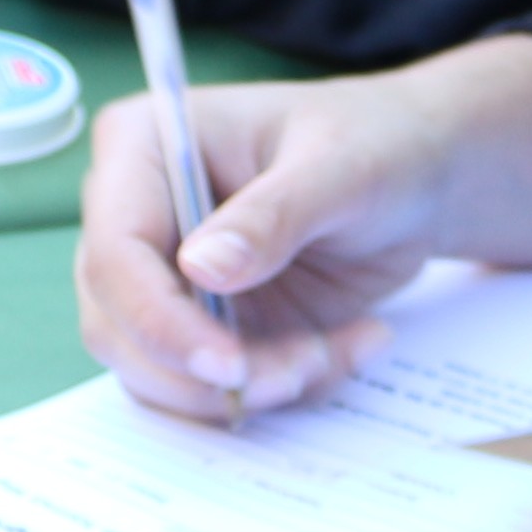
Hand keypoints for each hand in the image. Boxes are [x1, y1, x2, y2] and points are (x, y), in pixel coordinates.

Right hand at [75, 32, 531, 419]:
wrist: (417, 175)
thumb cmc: (375, 143)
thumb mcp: (340, 168)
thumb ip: (273, 215)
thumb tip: (200, 270)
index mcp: (143, 149)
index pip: (113, 254)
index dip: (158, 321)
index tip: (229, 365)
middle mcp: (134, 218)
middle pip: (118, 327)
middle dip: (207, 371)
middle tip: (305, 368)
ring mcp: (164, 279)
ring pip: (160, 372)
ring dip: (249, 387)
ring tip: (335, 353)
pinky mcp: (203, 326)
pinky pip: (211, 387)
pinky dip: (278, 388)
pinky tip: (347, 347)